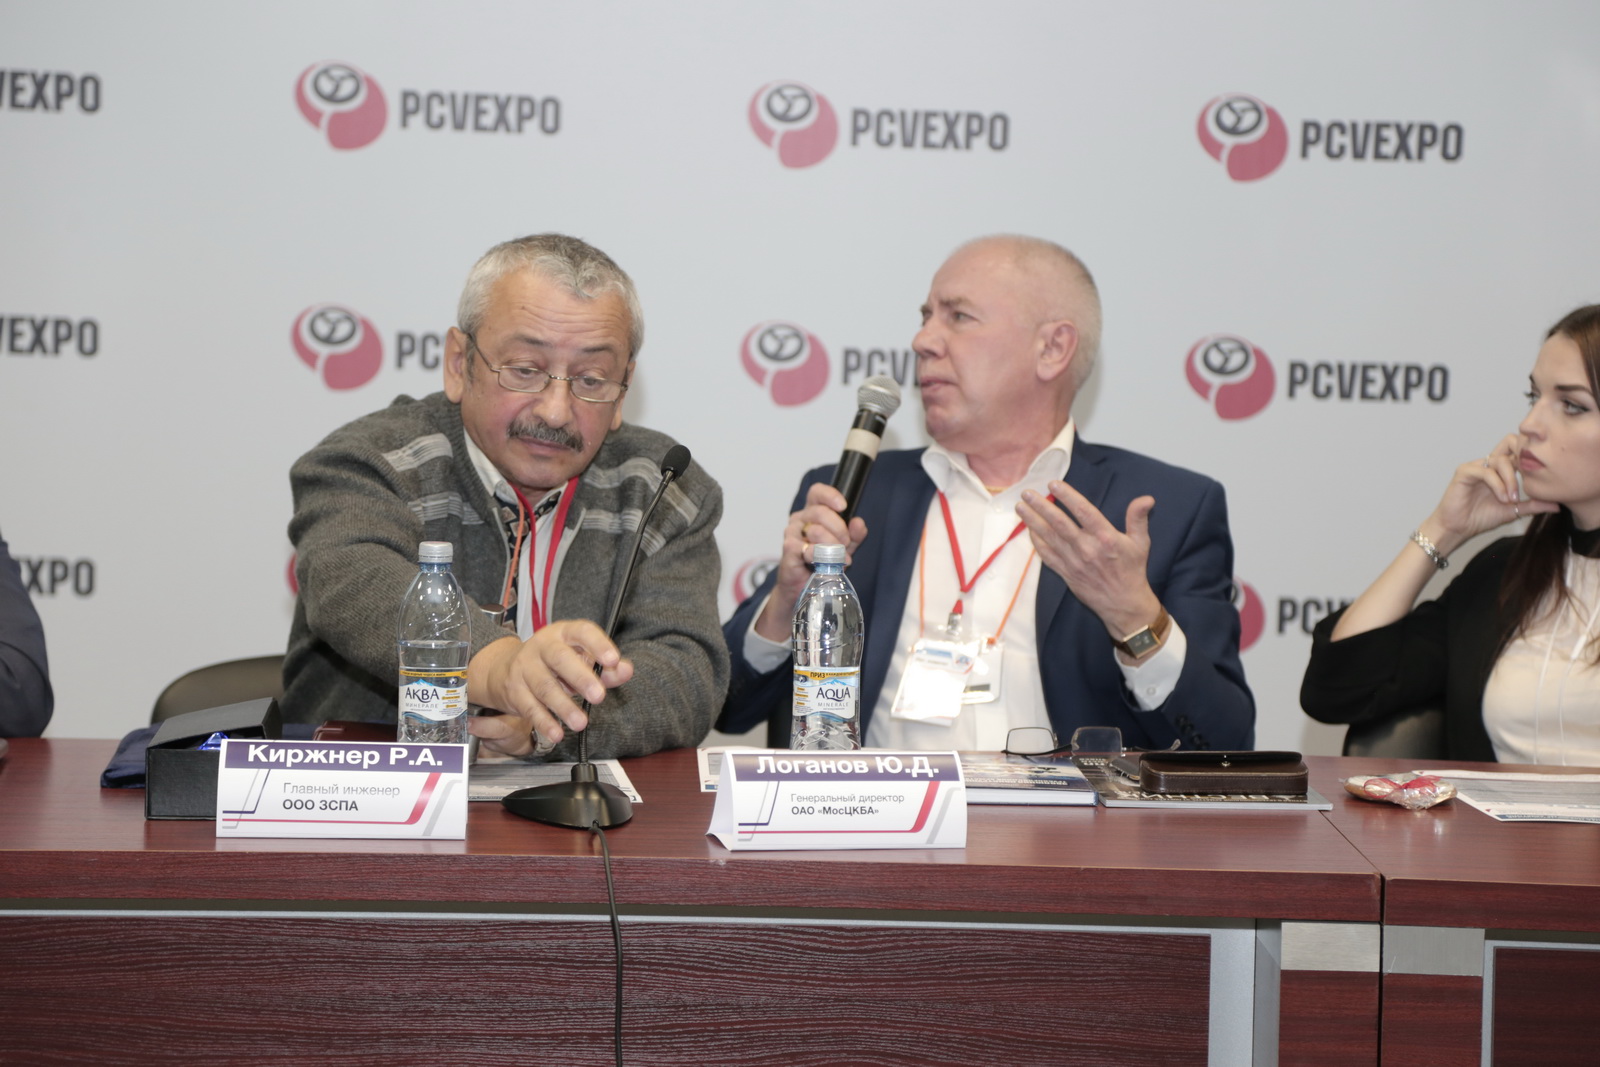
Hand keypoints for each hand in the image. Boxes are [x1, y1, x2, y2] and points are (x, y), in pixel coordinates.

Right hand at [466, 623, 634, 755]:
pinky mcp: (514, 690)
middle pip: (560, 658)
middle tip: (599, 696)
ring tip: (581, 723)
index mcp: (563, 633)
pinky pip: (530, 708)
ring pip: (544, 687)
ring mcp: (525, 667)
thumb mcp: (580, 658)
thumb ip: (606, 667)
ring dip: (564, 707)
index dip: (599, 644)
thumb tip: (626, 670)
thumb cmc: (555, 663)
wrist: (505, 667)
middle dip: (581, 678)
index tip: (613, 660)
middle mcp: (542, 646)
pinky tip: (557, 734)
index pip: (582, 632)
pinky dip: (544, 722)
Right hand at [752, 482, 867, 640]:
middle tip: (845, 545)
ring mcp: (792, 533)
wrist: (803, 587)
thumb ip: (854, 535)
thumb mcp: (845, 547)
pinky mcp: (788, 549)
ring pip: (816, 530)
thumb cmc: (821, 564)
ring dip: (832, 547)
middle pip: (821, 512)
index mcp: (812, 513)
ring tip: (837, 558)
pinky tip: (821, 564)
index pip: (817, 492)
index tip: (843, 506)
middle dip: (839, 530)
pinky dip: (819, 557)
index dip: (830, 495)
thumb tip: (858, 523)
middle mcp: (800, 519)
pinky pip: (808, 548)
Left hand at [1017, 481, 1160, 638]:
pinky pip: (1047, 555)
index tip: (1053, 484)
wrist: (1124, 604)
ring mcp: (1074, 562)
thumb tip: (1147, 498)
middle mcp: (1087, 548)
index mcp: (1105, 538)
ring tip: (1020, 507)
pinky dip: (1037, 541)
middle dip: (1041, 507)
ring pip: (1049, 537)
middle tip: (1027, 493)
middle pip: (1060, 523)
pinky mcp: (1066, 573)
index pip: (1083, 511)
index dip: (1068, 496)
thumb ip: (1138, 518)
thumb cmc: (1133, 571)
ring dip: (1033, 521)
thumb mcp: (1141, 543)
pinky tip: (1029, 529)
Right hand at [1421, 434, 1559, 554]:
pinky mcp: (1464, 472)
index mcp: (1499, 470)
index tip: (1539, 476)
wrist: (1458, 528)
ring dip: (1510, 480)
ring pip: (1500, 461)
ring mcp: (1476, 466)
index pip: (1517, 452)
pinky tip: (1501, 498)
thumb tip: (1558, 506)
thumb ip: (1534, 505)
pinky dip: (1497, 484)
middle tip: (1526, 482)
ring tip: (1511, 498)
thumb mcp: (1514, 510)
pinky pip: (1486, 471)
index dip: (1529, 457)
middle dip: (1522, 462)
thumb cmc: (1480, 518)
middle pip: (1510, 447)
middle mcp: (1488, 464)